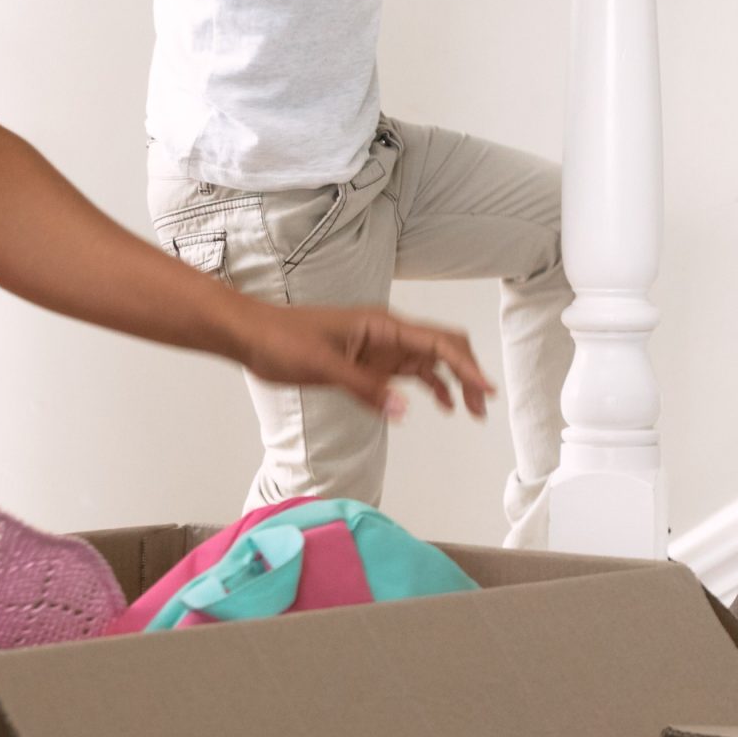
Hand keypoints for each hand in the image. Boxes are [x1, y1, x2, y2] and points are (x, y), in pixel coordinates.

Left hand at [237, 300, 494, 422]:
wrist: (252, 335)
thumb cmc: (282, 340)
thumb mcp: (322, 365)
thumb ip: (364, 388)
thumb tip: (403, 409)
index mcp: (381, 325)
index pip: (437, 342)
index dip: (466, 365)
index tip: (485, 389)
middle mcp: (387, 334)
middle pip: (442, 349)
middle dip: (467, 374)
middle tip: (481, 407)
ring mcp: (379, 349)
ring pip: (429, 363)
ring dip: (453, 383)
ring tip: (470, 411)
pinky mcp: (367, 363)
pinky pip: (407, 373)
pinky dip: (428, 387)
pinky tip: (438, 406)